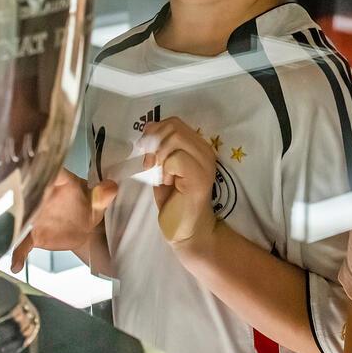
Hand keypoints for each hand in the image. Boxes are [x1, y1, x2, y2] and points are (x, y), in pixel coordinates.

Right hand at [9, 169, 116, 272]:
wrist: (83, 228)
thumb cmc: (88, 206)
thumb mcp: (98, 200)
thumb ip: (104, 194)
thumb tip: (112, 188)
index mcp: (59, 182)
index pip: (47, 171)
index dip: (39, 170)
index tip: (28, 172)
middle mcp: (42, 196)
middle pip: (26, 192)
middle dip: (18, 196)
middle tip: (10, 202)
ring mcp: (35, 215)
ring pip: (19, 217)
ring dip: (13, 226)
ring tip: (8, 237)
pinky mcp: (33, 234)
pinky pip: (22, 243)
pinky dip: (18, 253)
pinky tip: (15, 264)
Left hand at [144, 117, 217, 248]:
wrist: (185, 229)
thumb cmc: (174, 200)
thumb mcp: (162, 167)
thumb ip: (159, 149)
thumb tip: (148, 130)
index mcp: (197, 146)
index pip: (173, 122)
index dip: (154, 132)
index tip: (145, 153)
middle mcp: (205, 151)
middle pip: (173, 126)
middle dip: (154, 143)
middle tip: (150, 165)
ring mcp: (205, 163)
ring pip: (175, 138)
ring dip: (159, 157)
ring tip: (161, 175)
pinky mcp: (200, 178)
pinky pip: (176, 159)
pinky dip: (164, 170)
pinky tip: (167, 183)